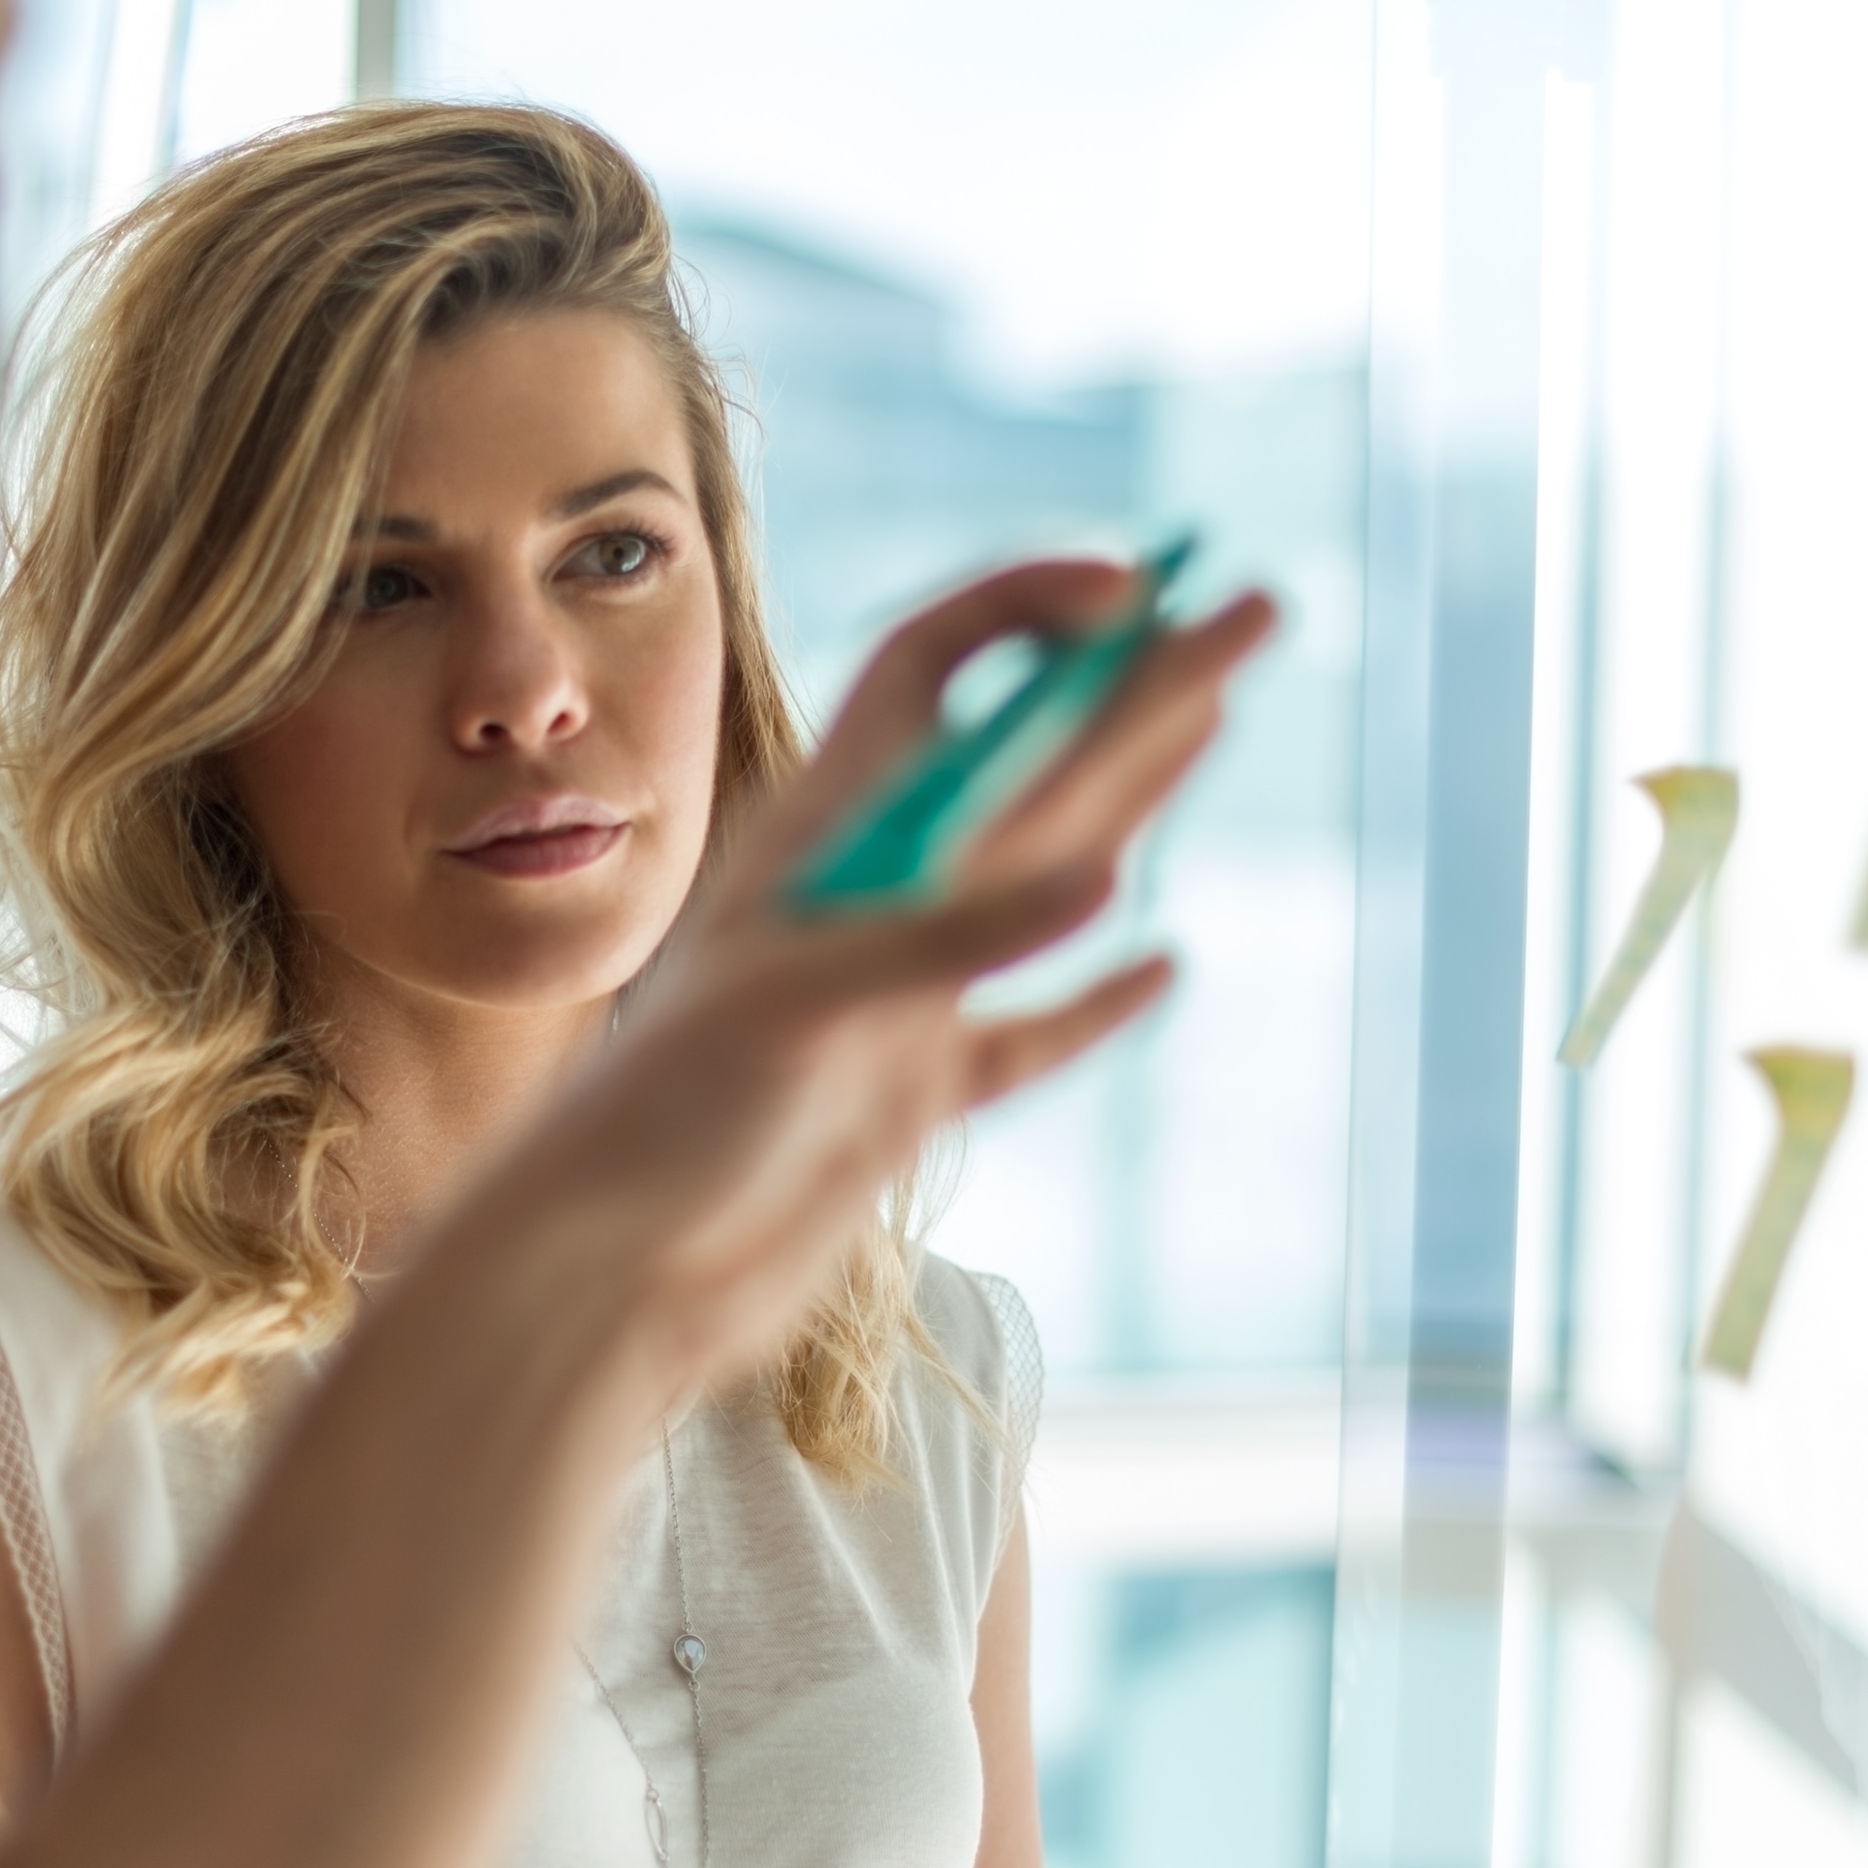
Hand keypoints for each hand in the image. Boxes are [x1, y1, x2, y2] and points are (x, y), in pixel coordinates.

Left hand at [465, 559, 1277, 1411]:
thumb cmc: (667, 1125)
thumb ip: (956, 942)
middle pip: (1026, 754)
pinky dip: (1092, 1004)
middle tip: (1259, 605)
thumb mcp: (806, 1009)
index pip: (935, 664)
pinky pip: (1023, 1038)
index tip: (1140, 588)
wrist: (609, 1280)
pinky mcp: (904, 1101)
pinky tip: (1158, 965)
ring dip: (1133, 792)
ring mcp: (895, 998)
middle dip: (1140, 678)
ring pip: (1040, 873)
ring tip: (1216, 709)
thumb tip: (1111, 875)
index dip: (1033, 608)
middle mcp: (867, 896)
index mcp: (827, 832)